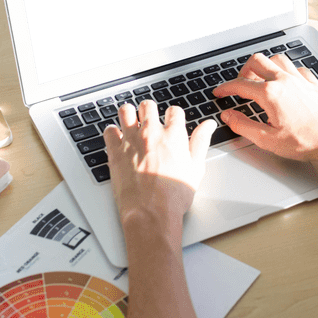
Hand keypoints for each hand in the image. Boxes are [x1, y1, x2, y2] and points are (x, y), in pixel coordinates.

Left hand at [103, 100, 216, 238]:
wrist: (151, 212)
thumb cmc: (174, 195)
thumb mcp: (196, 168)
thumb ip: (201, 142)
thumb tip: (208, 125)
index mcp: (173, 135)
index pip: (174, 111)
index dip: (174, 115)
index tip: (172, 122)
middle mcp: (151, 133)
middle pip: (148, 105)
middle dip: (150, 110)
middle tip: (150, 120)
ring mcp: (131, 141)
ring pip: (126, 111)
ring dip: (129, 114)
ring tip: (131, 121)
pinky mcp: (115, 152)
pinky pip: (109, 131)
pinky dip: (112, 132)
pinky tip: (117, 138)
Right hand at [212, 53, 317, 172]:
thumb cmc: (307, 142)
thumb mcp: (268, 140)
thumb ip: (243, 126)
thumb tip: (229, 116)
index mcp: (271, 94)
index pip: (240, 84)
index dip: (225, 88)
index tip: (220, 92)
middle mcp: (284, 80)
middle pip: (257, 61)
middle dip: (243, 71)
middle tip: (240, 84)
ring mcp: (300, 79)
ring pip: (276, 59)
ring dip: (265, 66)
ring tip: (260, 80)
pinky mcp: (312, 82)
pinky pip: (295, 67)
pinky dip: (285, 71)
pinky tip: (285, 82)